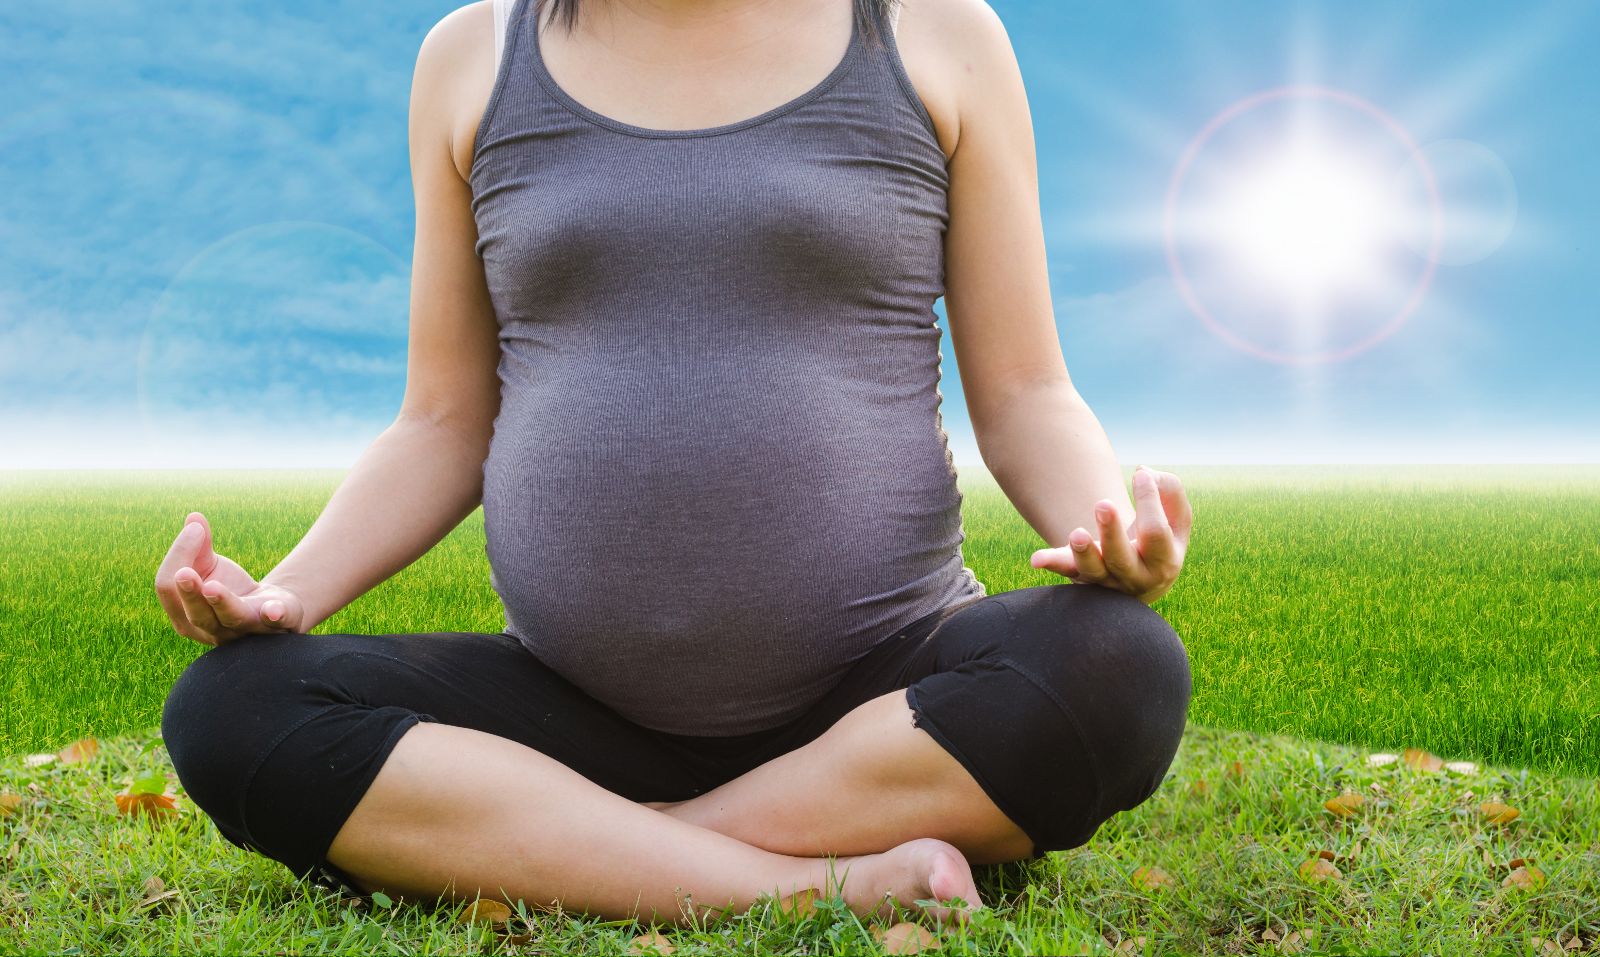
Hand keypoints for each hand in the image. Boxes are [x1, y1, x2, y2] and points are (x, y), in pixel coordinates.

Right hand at [153, 511, 306, 645]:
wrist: (273, 608)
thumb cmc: (230, 588)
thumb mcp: (212, 566)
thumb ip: (200, 544)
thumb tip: (193, 518)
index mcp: (185, 615)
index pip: (168, 589)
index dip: (178, 557)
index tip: (196, 529)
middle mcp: (211, 630)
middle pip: (194, 615)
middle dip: (189, 593)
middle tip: (184, 573)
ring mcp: (245, 630)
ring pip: (231, 619)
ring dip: (223, 603)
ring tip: (213, 588)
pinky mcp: (277, 623)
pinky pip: (275, 622)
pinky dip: (274, 615)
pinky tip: (273, 610)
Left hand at [1028, 465, 1192, 603]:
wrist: (1143, 579)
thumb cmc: (1160, 537)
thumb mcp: (1176, 518)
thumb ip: (1168, 490)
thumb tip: (1144, 473)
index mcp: (1165, 562)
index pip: (1156, 532)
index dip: (1149, 501)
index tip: (1140, 475)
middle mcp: (1136, 577)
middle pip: (1121, 558)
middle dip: (1112, 531)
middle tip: (1103, 504)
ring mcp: (1107, 581)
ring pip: (1092, 570)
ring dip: (1082, 552)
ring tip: (1077, 533)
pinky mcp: (1083, 577)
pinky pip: (1067, 571)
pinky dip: (1052, 563)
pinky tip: (1036, 559)